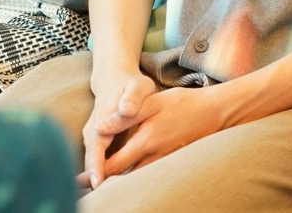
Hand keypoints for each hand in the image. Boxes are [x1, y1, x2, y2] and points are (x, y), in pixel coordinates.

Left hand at [81, 81, 232, 188]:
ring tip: (98, 186)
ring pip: (134, 178)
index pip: (112, 166)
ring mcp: (162, 161)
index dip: (94, 175)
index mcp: (144, 142)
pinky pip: (146, 174)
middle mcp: (152, 157)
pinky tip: (125, 176)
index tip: (77, 182)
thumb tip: (99, 126)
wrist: (214, 112)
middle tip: (81, 190)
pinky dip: (132, 177)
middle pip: (121, 179)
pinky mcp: (169, 161)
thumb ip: (125, 115)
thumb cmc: (182, 104)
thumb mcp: (152, 103)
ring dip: (116, 183)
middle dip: (101, 184)